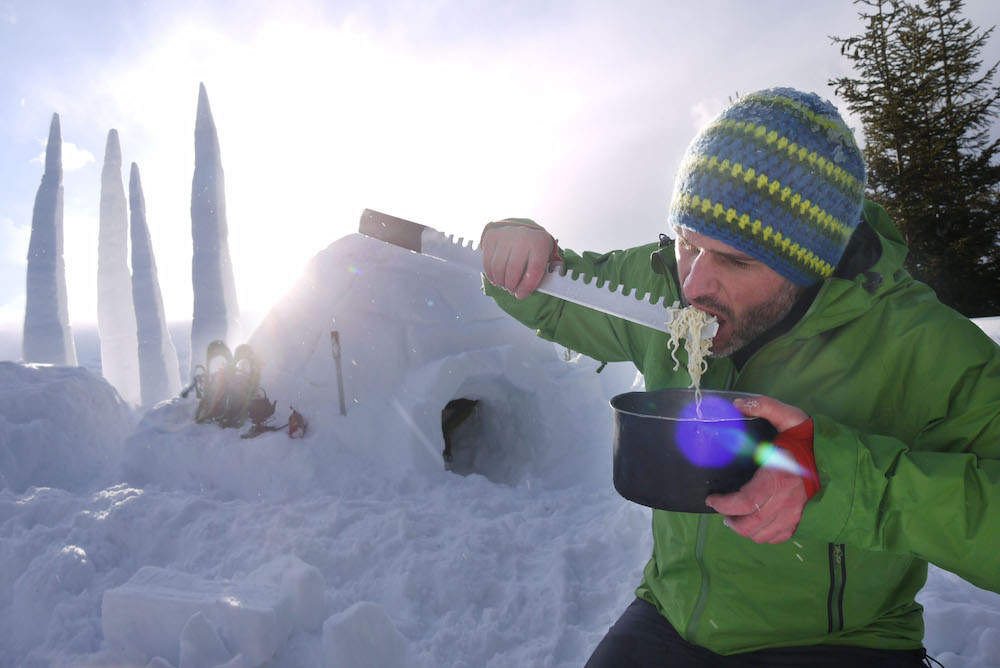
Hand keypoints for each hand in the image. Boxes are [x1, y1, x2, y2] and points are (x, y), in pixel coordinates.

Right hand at [481, 222, 554, 298]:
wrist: (517, 229)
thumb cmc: (533, 249)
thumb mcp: (546, 255)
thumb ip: (551, 270)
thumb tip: (555, 283)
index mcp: (540, 243)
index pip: (534, 271)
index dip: (527, 287)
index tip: (521, 295)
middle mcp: (523, 236)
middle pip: (513, 271)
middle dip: (512, 286)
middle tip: (512, 290)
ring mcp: (506, 236)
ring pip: (499, 268)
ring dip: (501, 282)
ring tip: (505, 285)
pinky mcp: (492, 238)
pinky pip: (488, 263)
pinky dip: (491, 275)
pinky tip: (496, 279)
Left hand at [705, 395, 810, 543]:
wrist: (841, 459)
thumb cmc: (810, 439)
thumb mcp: (790, 417)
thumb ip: (766, 407)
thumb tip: (738, 404)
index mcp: (778, 478)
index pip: (745, 502)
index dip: (724, 505)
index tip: (712, 498)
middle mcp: (786, 501)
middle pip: (750, 525)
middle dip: (730, 520)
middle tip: (722, 508)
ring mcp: (794, 514)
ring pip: (762, 534)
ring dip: (744, 529)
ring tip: (736, 516)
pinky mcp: (801, 520)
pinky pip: (778, 537)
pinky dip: (763, 534)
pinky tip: (757, 521)